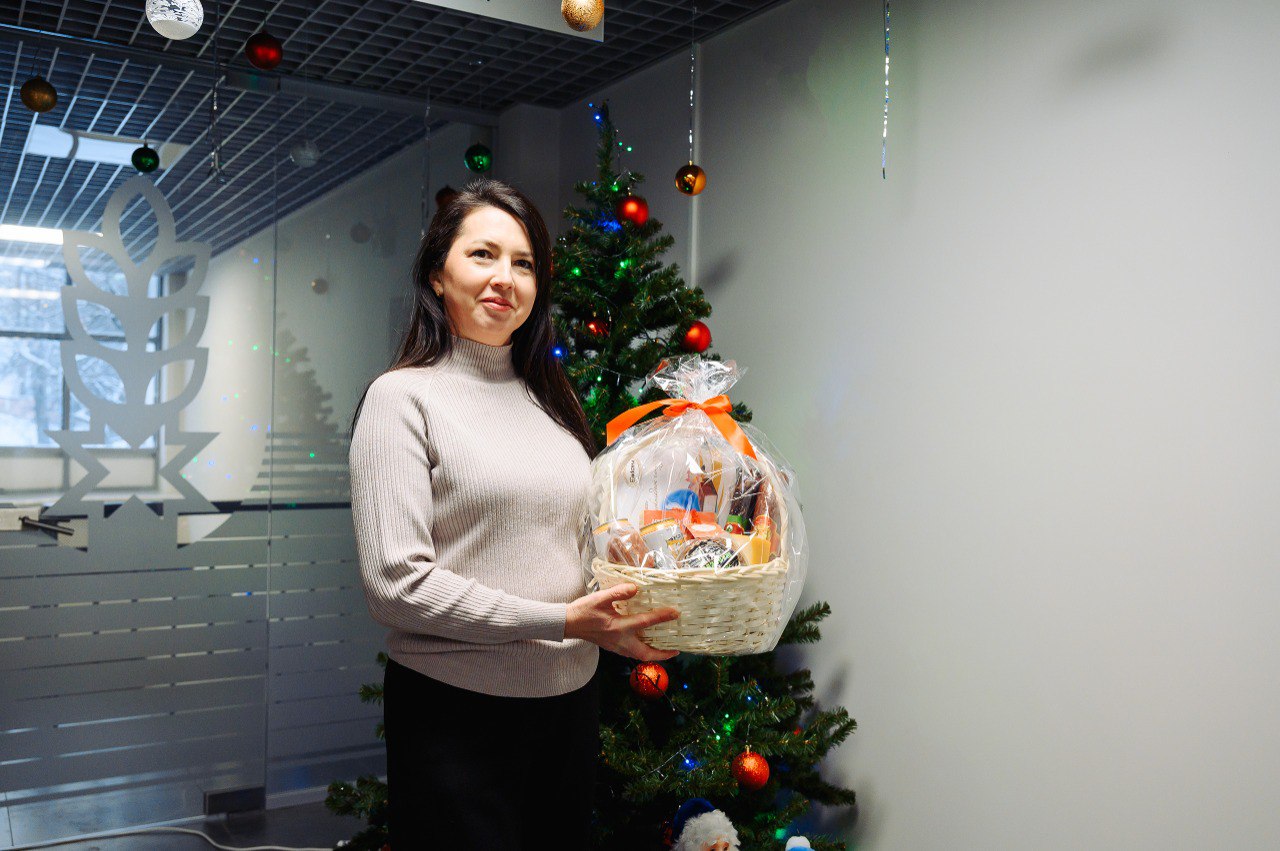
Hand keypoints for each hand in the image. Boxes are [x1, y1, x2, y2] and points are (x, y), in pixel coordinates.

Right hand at [565, 583, 679, 660]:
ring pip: (638, 656)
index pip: (645, 622)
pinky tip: (646, 644)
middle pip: (645, 653)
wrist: (567, 624)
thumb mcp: (600, 598)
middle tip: (676, 651)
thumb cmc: (583, 610)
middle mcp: (619, 640)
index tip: (675, 613)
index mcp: (618, 627)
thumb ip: (618, 593)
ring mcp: (615, 646)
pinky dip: (642, 652)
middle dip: (662, 654)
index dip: (662, 617)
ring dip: (653, 655)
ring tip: (664, 650)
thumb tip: (636, 588)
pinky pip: (631, 653)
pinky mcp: (612, 647)